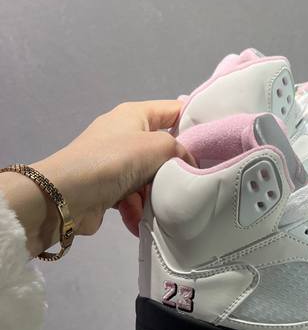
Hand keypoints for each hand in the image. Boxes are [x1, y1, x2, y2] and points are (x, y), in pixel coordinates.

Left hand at [0, 101, 193, 255]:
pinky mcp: (108, 188)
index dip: (197, 122)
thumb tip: (189, 164)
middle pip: (164, 150)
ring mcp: (116, 162)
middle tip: (193, 180)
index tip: (219, 141)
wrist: (66, 195)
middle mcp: (125, 134)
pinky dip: (138, 209)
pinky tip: (138, 220)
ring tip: (156, 206)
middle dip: (175, 168)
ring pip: (151, 178)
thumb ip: (182, 150)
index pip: (174, 110)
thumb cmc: (114, 161)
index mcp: (135, 114)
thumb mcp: (157, 146)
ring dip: (155, 194)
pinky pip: (134, 197)